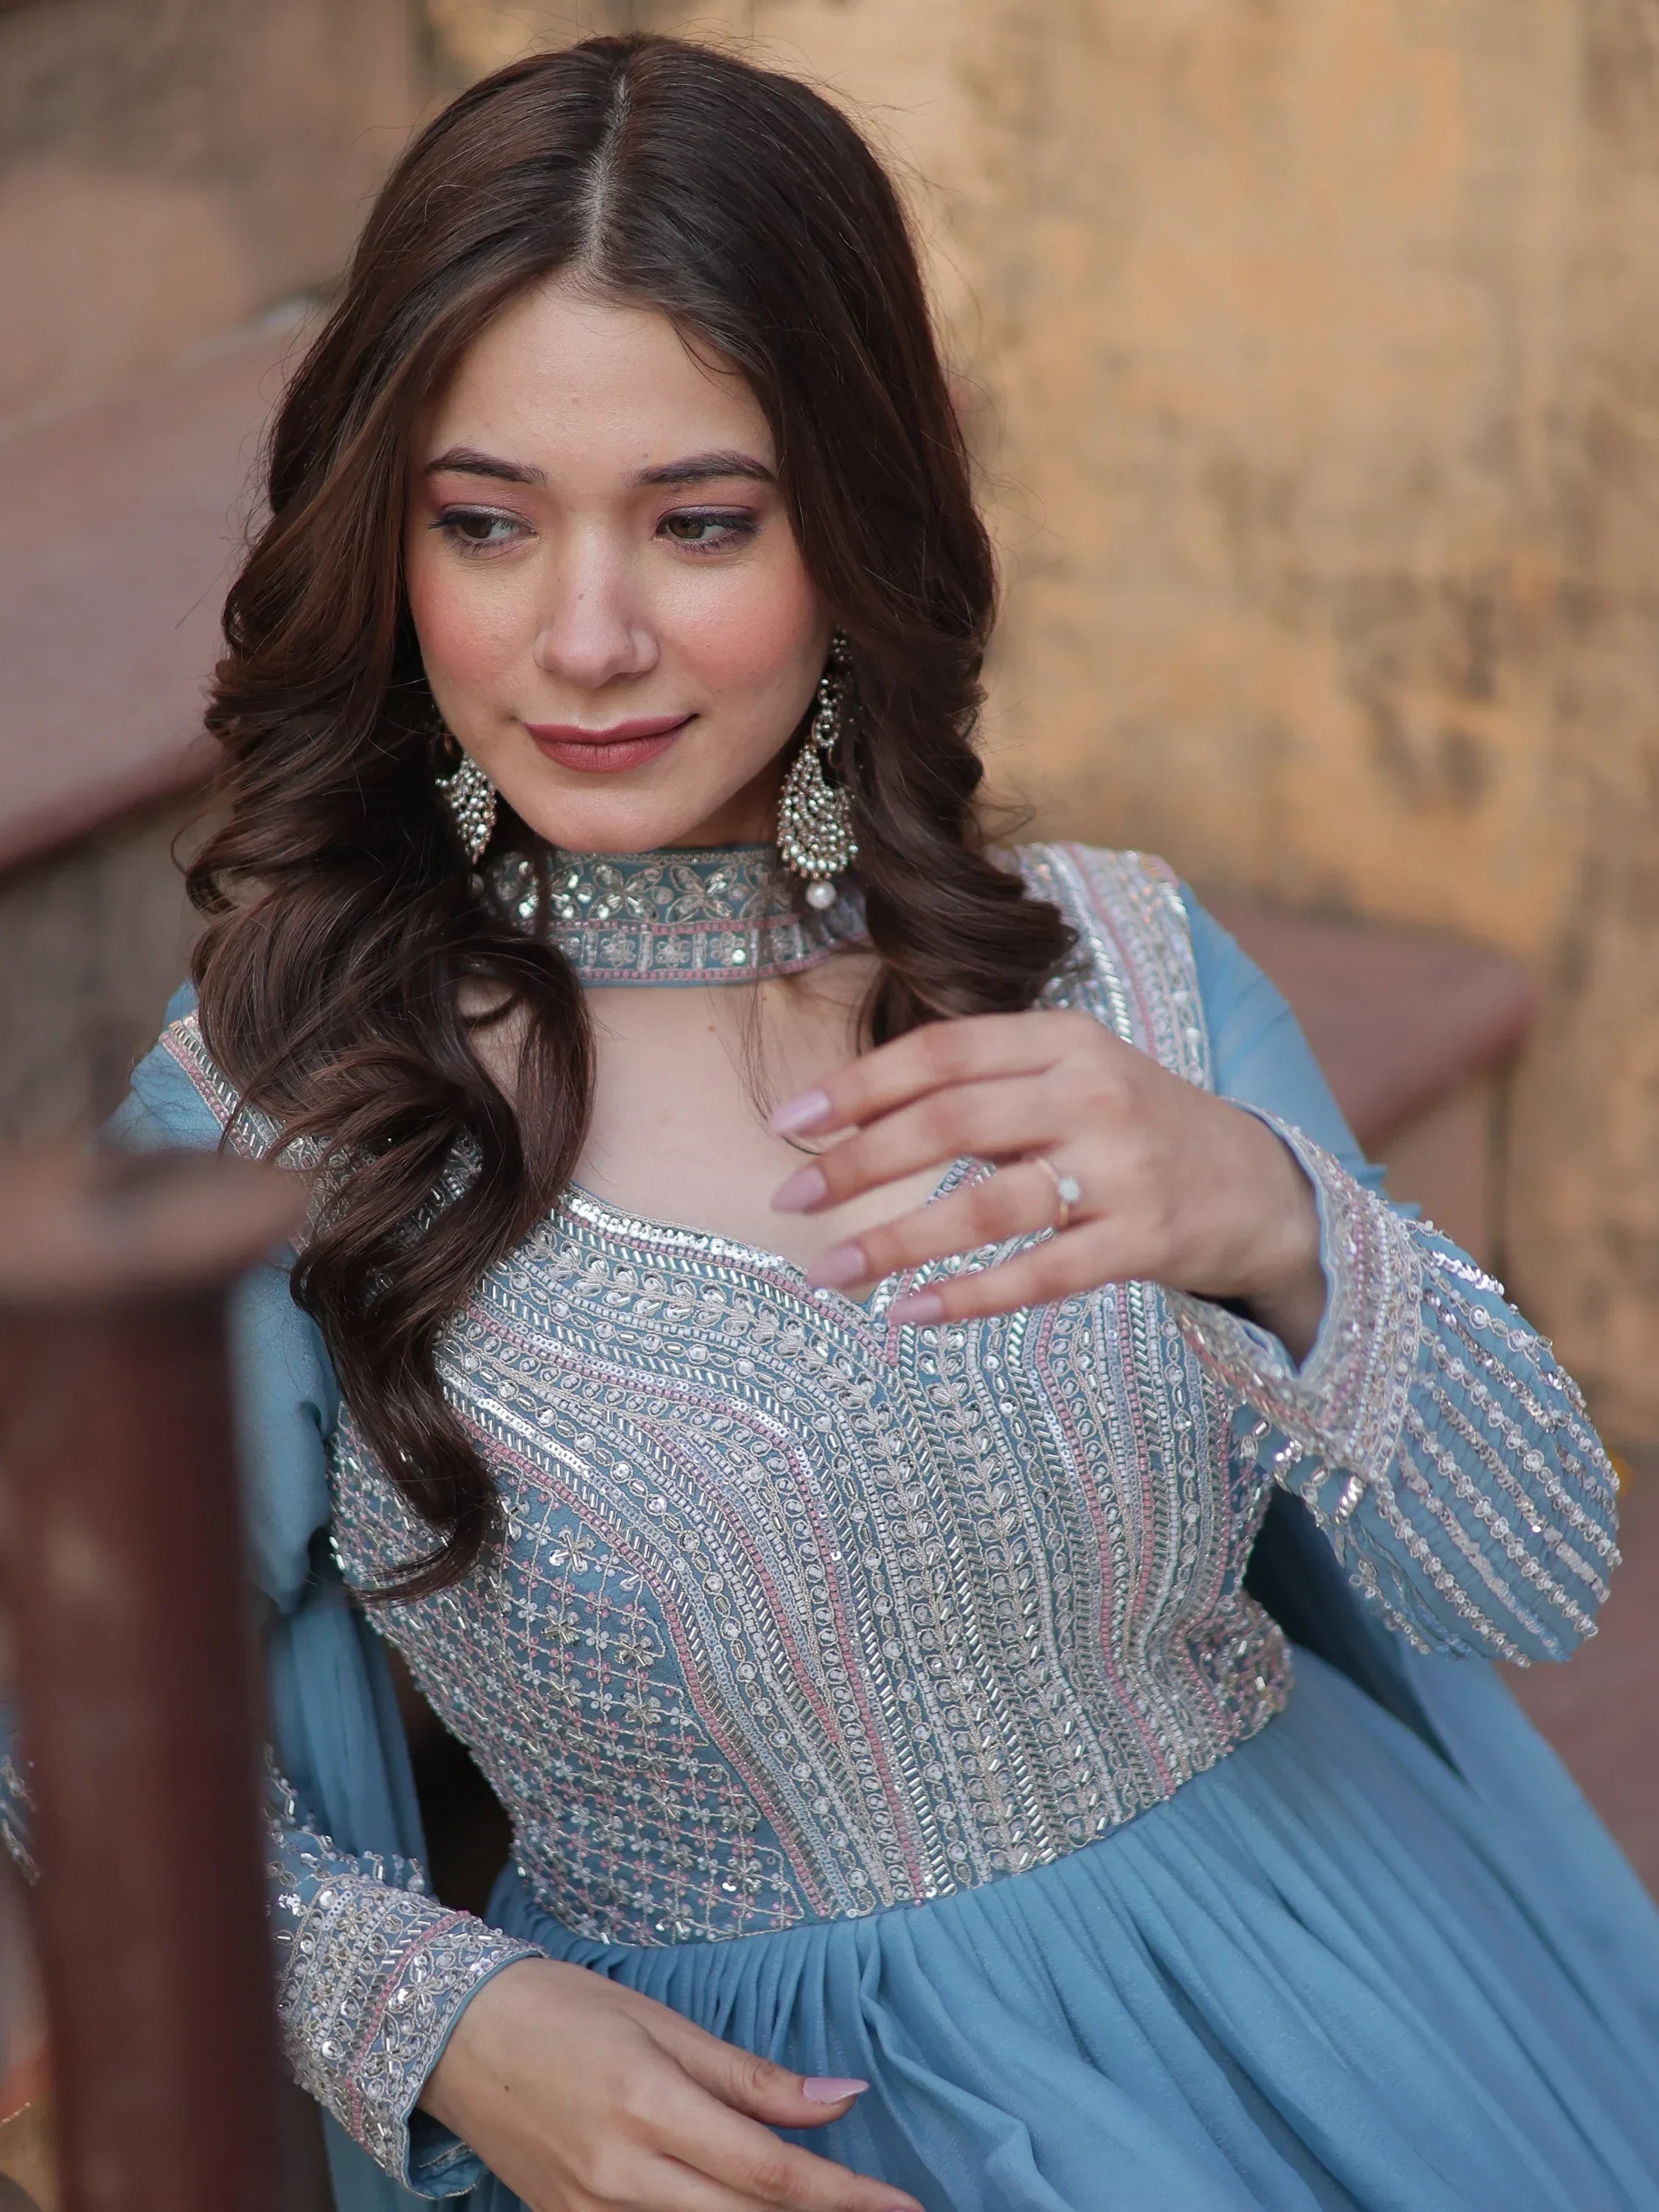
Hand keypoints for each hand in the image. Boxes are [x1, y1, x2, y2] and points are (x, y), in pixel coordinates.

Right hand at [421, 1957, 918, 2211]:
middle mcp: (621, 2176)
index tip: (902, 2206)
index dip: (845, 2196)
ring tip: (824, 2208)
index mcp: (650, 2109)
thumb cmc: (566, 2009)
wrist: (455, 2035)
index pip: (770, 2173)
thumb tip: (841, 2100)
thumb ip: (752, 2078)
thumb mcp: (665, 2025)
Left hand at [769, 1009, 1326, 1360]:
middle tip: (791, 1200)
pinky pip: (1039, 1275)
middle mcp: (1093, 1093)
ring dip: (896, 1242)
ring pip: (987, 1205)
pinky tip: (910, 1314)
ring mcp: (1122, 1169)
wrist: (1259, 1184)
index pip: (942, 1053)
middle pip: (951, 1122)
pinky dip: (968, 1297)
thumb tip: (852, 1122)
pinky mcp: (1144, 1240)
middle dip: (857, 1164)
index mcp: (1064, 1040)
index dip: (857, 1086)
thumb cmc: (1131, 1127)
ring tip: (829, 1273)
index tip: (788, 1123)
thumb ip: (981, 1086)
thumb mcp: (1070, 1076)